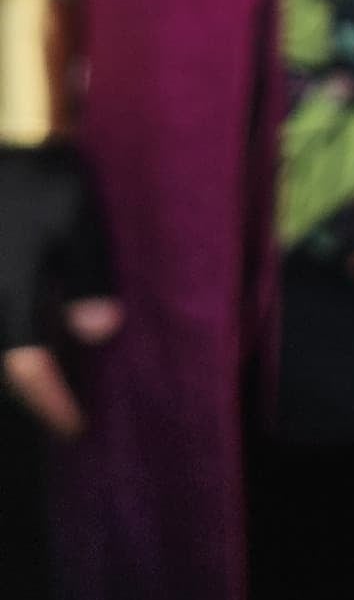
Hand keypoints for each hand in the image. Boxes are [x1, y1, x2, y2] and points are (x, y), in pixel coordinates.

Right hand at [0, 140, 118, 442]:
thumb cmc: (32, 173)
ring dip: (18, 355)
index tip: (73, 426)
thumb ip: (87, 276)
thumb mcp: (75, 215)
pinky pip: (0, 313)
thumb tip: (98, 333)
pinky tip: (35, 321)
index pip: (25, 368)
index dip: (50, 402)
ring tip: (51, 368)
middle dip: (31, 385)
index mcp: (5, 294)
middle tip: (63, 402)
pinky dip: (14, 329)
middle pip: (3, 360)